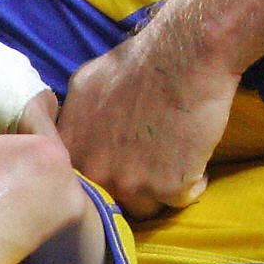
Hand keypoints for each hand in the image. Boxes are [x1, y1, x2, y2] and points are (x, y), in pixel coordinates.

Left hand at [58, 19, 237, 218]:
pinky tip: (195, 157)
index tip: (118, 164)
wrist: (184, 56)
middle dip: (128, 184)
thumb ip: (74, 118)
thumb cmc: (139, 61)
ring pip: (144, 206)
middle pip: (110, 199)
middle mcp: (94, 170)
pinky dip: (192, 182)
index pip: (79, 183)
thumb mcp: (86, 83)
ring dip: (159, 189)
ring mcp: (129, 183)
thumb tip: (68, 130)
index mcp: (71, 147)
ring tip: (173, 159)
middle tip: (150, 162)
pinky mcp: (167, 189)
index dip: (101, 173)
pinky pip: (181, 200)